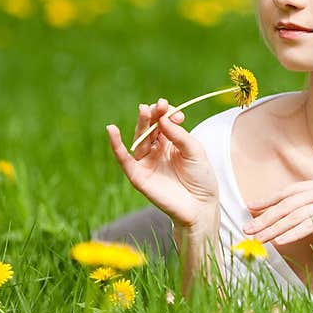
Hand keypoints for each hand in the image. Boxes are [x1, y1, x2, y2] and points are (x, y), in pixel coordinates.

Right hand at [106, 98, 218, 228]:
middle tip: (158, 106)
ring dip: (141, 123)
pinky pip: (124, 159)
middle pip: (150, 127)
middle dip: (153, 115)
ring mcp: (146, 162)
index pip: (163, 120)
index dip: (167, 113)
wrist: (200, 206)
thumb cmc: (200, 178)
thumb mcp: (195, 151)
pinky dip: (116, 145)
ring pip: (139, 139)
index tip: (177, 114)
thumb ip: (179, 135)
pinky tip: (111, 130)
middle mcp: (157, 150)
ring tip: (144, 110)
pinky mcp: (138, 175)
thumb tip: (163, 119)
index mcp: (171, 142)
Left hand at [242, 177, 312, 245]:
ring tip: (256, 239)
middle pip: (286, 205)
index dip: (268, 199)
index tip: (251, 207)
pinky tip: (278, 241)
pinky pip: (309, 225)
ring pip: (293, 216)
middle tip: (246, 229)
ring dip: (272, 228)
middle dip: (264, 218)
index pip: (288, 192)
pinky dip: (292, 233)